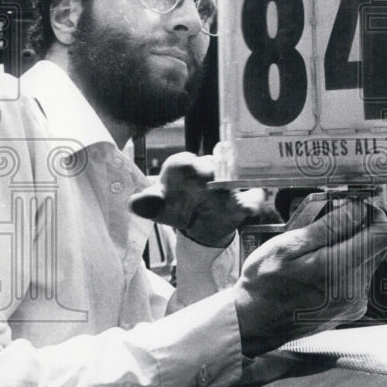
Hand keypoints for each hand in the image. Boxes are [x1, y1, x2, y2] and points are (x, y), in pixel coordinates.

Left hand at [130, 152, 260, 246]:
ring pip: (235, 177)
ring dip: (234, 181)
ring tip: (232, 190)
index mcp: (182, 169)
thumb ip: (147, 204)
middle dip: (210, 171)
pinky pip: (251, 197)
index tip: (186, 166)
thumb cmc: (175, 207)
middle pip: (211, 166)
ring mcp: (226, 185)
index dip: (183, 164)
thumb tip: (134, 203)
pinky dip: (252, 201)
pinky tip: (249, 207)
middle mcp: (206, 171)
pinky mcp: (241, 201)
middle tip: (210, 180)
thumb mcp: (158, 208)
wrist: (197, 224)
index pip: (182, 162)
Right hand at [232, 199, 386, 356]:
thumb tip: (357, 208)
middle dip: (363, 227)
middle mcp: (354, 288)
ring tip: (323, 246)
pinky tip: (325, 265)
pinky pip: (362, 277)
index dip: (372, 213)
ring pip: (371, 260)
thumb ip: (328, 226)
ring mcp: (354, 301)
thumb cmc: (265, 282)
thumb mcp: (289, 245)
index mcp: (339, 269)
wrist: (255, 321)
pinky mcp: (352, 309)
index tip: (355, 207)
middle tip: (335, 221)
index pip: (382, 233)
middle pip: (379, 246)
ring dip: (355, 246)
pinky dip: (349, 265)